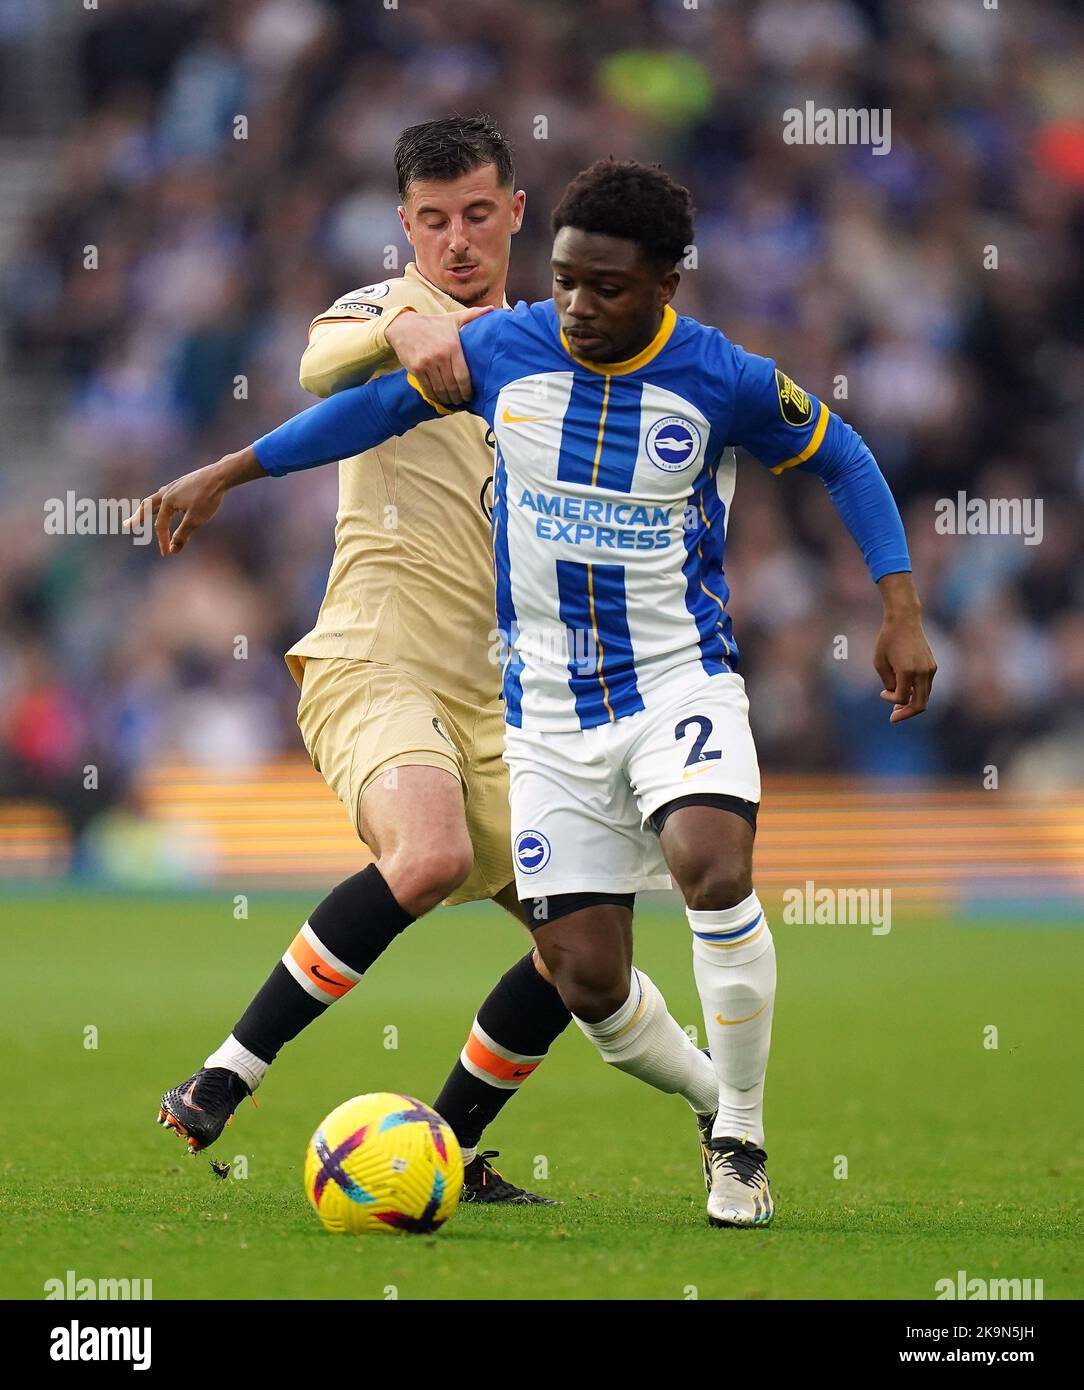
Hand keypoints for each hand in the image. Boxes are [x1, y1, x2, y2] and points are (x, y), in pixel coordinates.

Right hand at [126, 448, 264, 554]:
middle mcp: (166, 492)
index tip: (167, 554)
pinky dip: (163, 501)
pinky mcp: (183, 482)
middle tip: (127, 525)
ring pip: (157, 498)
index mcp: (167, 501)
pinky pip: (167, 494)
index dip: (163, 541)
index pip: (161, 525)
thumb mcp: (195, 520)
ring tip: (144, 513)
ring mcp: (174, 485)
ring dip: (149, 507)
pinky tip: (170, 504)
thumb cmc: (208, 498)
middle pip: (147, 506)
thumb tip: (173, 550)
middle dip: (138, 517)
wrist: (220, 475)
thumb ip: (182, 535)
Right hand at [384, 305, 492, 406]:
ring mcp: (427, 364)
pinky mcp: (416, 369)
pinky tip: (439, 398)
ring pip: (440, 389)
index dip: (468, 390)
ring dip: (447, 399)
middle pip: (452, 386)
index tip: (470, 395)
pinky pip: (427, 389)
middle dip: (458, 397)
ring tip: (452, 401)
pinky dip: (434, 397)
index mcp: (453, 346)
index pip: (463, 376)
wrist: (404, 326)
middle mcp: (440, 356)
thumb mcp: (453, 319)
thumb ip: (473, 315)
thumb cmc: (433, 324)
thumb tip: (492, 309)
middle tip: (462, 401)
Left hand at [873, 573, 936, 722]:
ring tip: (898, 707)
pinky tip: (906, 692)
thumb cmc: (887, 640)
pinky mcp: (933, 666)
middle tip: (893, 718)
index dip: (890, 701)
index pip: (902, 698)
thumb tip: (898, 696)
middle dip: (906, 714)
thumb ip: (889, 682)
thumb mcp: (880, 662)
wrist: (904, 620)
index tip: (882, 693)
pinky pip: (926, 686)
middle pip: (921, 705)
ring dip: (912, 704)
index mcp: (908, 672)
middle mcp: (923, 672)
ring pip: (925, 697)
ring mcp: (931, 669)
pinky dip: (916, 693)